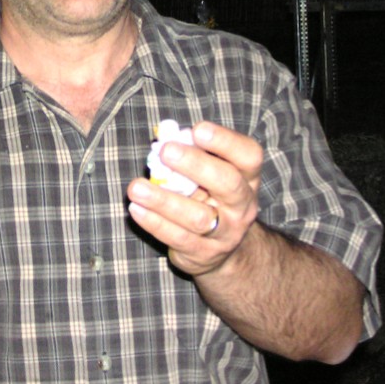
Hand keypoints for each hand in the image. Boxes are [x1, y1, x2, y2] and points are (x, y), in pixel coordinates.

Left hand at [127, 121, 261, 275]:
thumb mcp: (208, 174)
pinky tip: (136, 209)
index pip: (248, 155)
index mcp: (246, 177)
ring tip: (136, 188)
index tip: (198, 130)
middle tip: (166, 151)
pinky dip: (155, 222)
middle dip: (196, 165)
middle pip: (228, 183)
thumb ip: (193, 154)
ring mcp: (226, 233)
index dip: (225, 141)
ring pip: (198, 217)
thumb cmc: (208, 195)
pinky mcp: (204, 254)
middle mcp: (242, 205)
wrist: (222, 247)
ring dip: (163, 200)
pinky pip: (178, 238)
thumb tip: (165, 137)